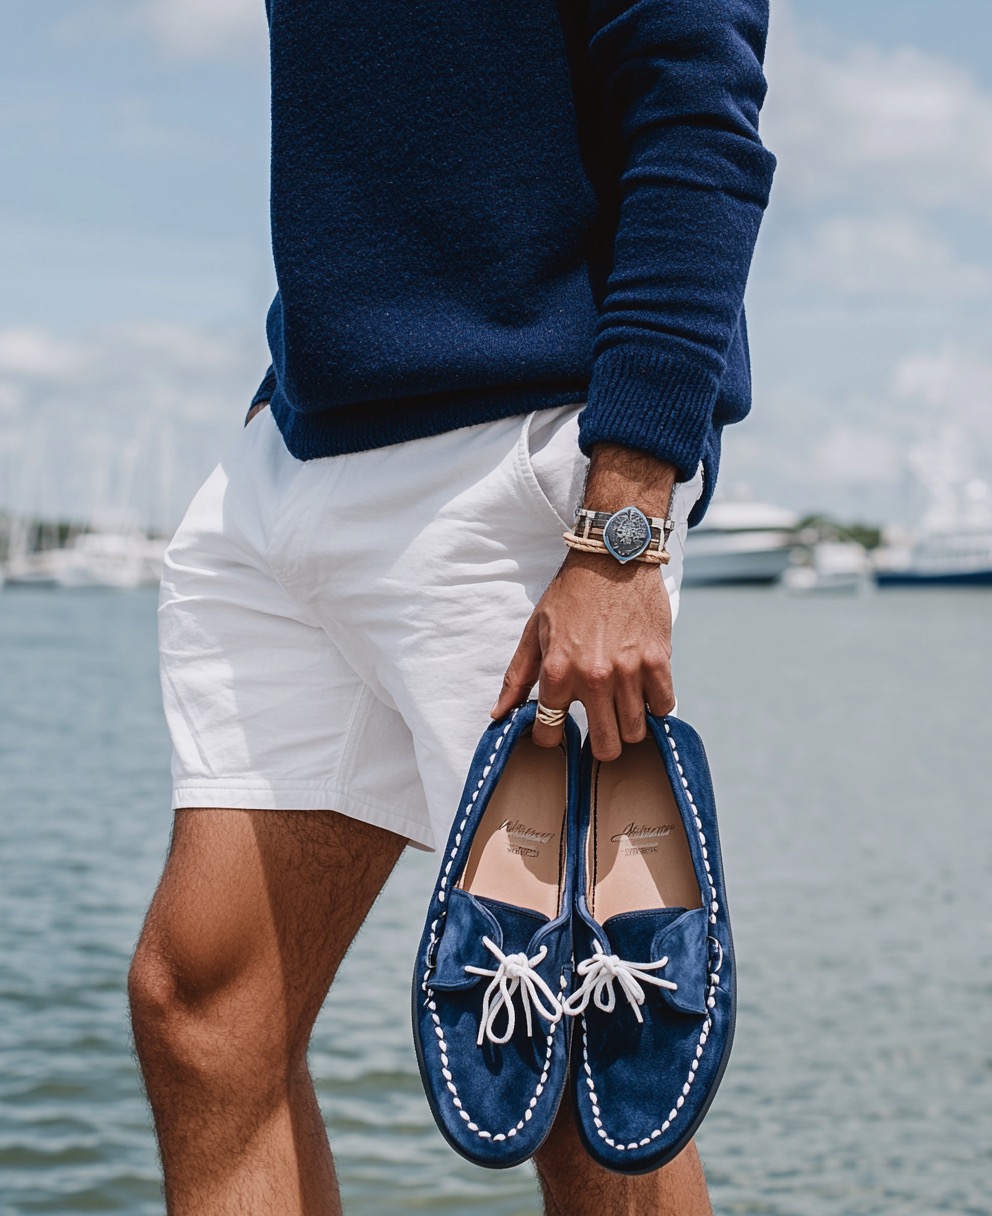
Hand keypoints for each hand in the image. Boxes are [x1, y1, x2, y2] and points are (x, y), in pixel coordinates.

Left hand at [491, 443, 679, 760]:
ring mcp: (629, 671)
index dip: (552, 736)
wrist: (612, 557)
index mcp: (557, 672)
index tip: (558, 727)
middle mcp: (593, 678)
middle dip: (600, 743)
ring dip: (628, 725)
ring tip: (621, 706)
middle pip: (605, 746)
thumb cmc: (571, 595)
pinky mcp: (657, 661)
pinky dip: (654, 705)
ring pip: (635, 732)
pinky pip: (663, 707)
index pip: (551, 735)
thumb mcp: (534, 632)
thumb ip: (517, 677)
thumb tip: (499, 714)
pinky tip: (642, 690)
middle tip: (599, 726)